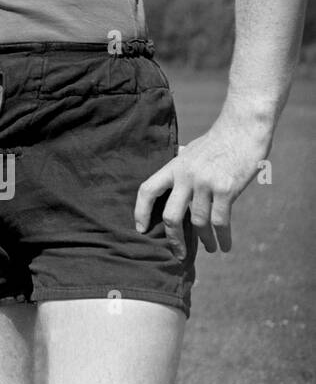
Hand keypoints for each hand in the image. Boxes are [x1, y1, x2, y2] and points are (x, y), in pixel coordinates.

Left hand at [134, 113, 271, 258]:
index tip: (140, 229)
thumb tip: (170, 181)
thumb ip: (180, 168)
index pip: (147, 190)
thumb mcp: (191, 151)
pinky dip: (222, 237)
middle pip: (170, 215)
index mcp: (173, 167)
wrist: (242, 130)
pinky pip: (221, 221)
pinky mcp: (226, 189)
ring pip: (198, 222)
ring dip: (204, 240)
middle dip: (173, 239)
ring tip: (210, 248)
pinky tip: (225, 246)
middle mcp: (185, 176)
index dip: (140, 211)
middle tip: (178, 254)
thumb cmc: (217, 142)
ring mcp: (205, 183)